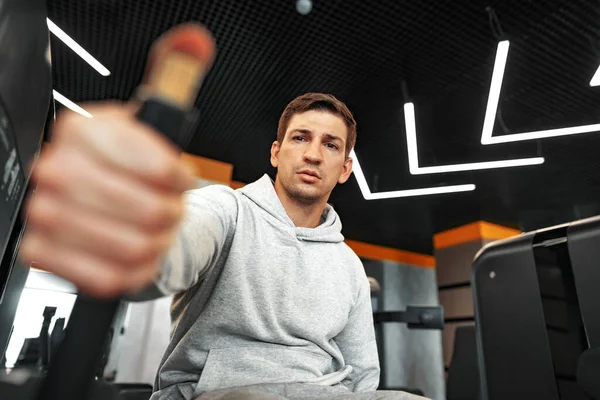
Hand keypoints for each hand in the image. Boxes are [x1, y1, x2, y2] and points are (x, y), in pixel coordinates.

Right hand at [19, 103, 195, 297]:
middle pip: (149, 212)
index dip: (179, 180)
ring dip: (158, 243)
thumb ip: (164, 120)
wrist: (97, 195)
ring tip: (156, 231)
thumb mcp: (143, 132)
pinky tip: (138, 254)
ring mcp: (44, 213)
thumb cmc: (123, 164)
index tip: (182, 179)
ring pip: (134, 247)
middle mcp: (55, 170)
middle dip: (171, 215)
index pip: (157, 169)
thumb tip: (174, 106)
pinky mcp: (41, 251)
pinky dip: (136, 271)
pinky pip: (108, 277)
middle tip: (170, 210)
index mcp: (80, 131)